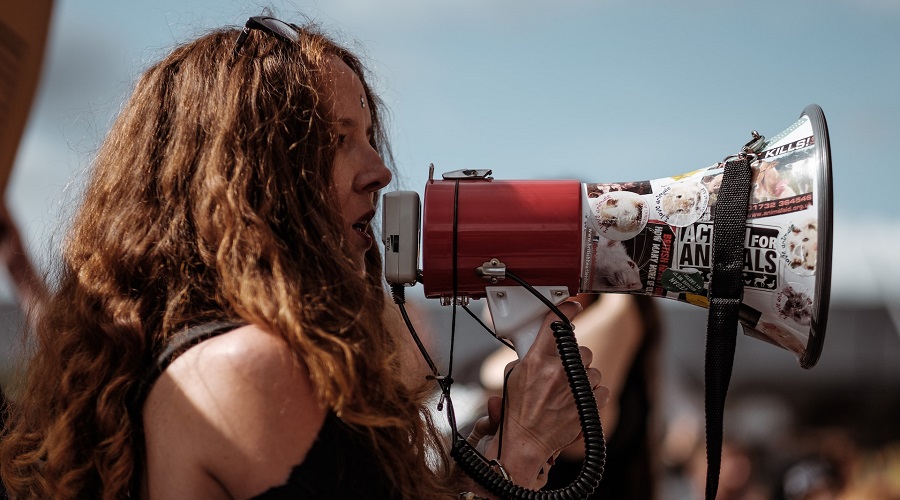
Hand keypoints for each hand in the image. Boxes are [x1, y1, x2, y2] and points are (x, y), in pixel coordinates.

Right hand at [476, 301, 610, 486]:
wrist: (525, 441)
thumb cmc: (517, 412)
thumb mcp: (514, 376)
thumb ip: (529, 355)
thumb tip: (543, 343)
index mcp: (537, 360)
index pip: (556, 324)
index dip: (567, 310)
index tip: (573, 306)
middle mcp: (558, 372)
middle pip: (580, 348)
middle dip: (574, 357)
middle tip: (562, 369)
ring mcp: (574, 389)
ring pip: (592, 370)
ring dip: (583, 377)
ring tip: (568, 389)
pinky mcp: (587, 406)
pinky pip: (601, 389)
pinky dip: (593, 394)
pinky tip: (578, 399)